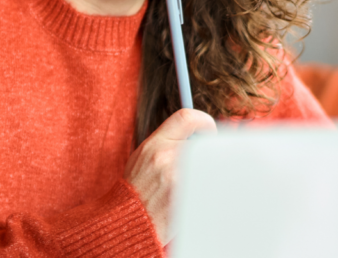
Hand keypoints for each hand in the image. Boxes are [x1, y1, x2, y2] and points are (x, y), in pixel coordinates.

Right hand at [123, 108, 216, 245]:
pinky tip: (193, 196)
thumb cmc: (137, 188)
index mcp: (155, 144)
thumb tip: (197, 134)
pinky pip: (208, 185)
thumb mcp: (143, 156)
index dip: (203, 120)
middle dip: (205, 153)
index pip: (186, 117)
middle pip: (203, 144)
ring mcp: (179, 179)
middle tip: (204, 160)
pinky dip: (205, 188)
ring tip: (192, 182)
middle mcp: (167, 158)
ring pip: (208, 166)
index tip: (207, 129)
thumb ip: (168, 141)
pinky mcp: (190, 198)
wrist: (129, 220)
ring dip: (205, 172)